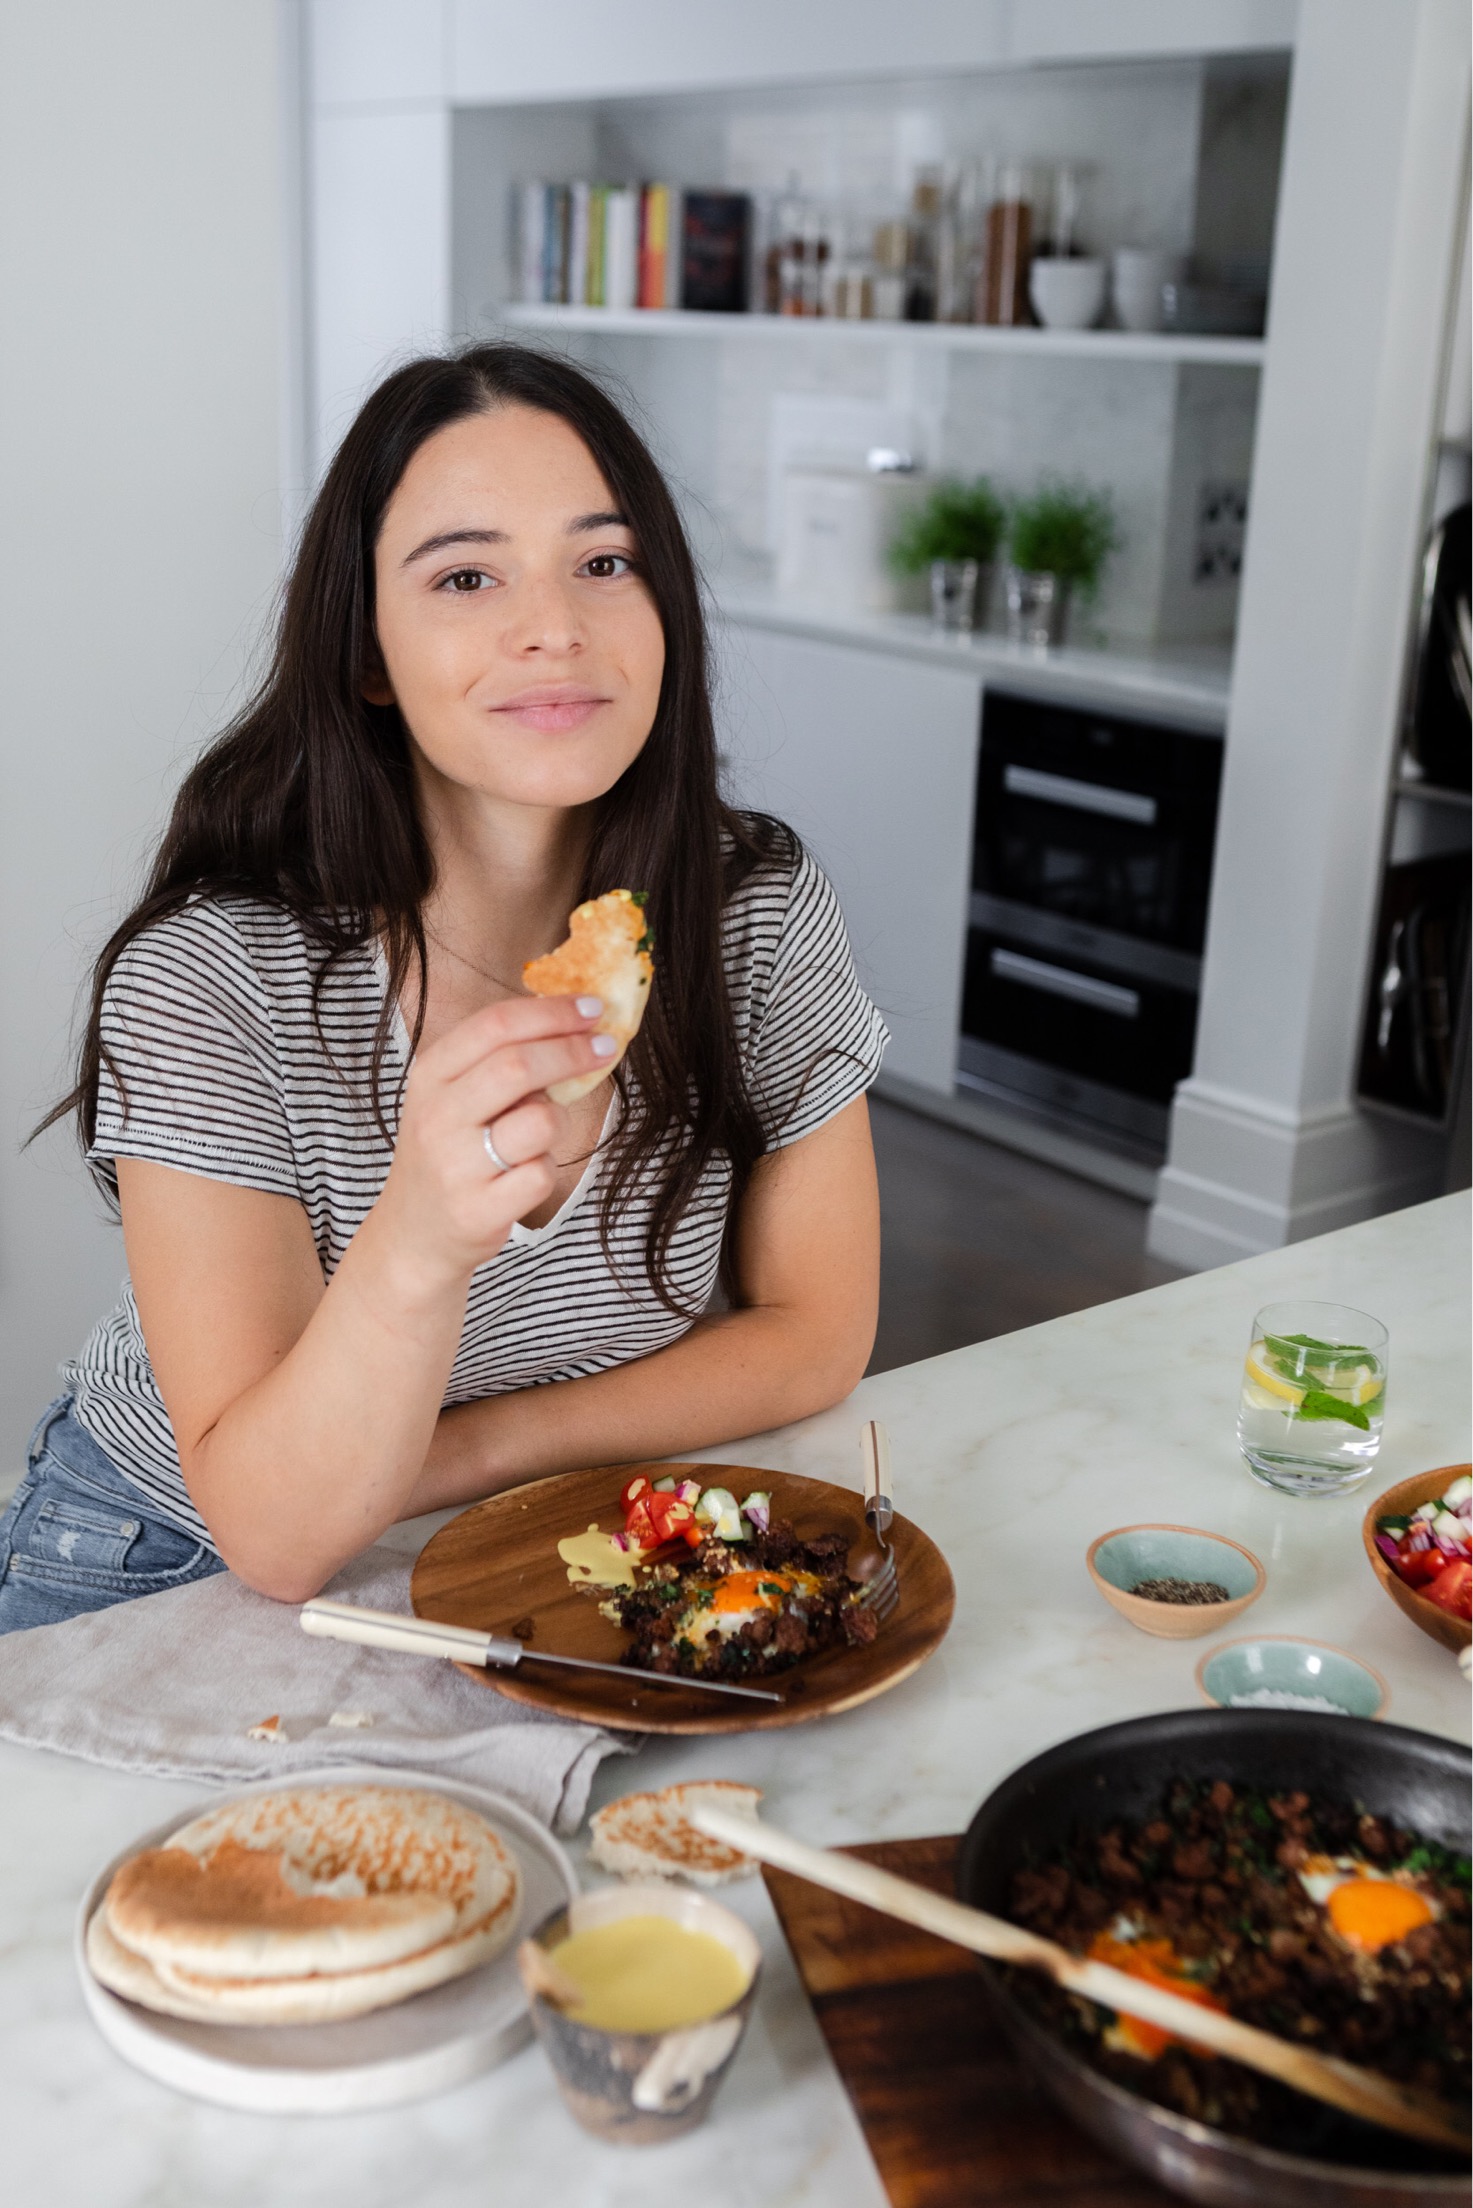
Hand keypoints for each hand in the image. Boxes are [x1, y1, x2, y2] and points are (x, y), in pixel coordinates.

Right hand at [373, 993, 612, 1285]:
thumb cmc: (449, 1153)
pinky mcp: (479, 1209)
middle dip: (572, 1051)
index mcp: (430, 1075)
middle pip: (519, 1065)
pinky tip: (522, 1176)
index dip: (551, 1013)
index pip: (495, 1025)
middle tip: (605, 1046)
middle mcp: (437, 1116)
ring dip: (556, 1121)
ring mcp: (456, 1165)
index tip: (591, 1008)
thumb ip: (497, 1060)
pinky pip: (542, 1173)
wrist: (414, 1234)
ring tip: (537, 1134)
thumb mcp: (452, 1097)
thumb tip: (574, 1022)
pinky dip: (545, 1170)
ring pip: (540, 1121)